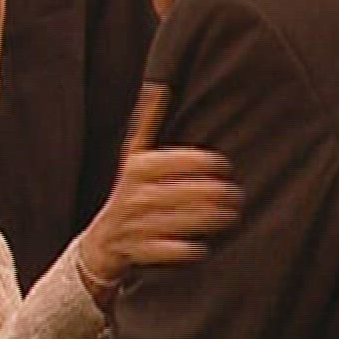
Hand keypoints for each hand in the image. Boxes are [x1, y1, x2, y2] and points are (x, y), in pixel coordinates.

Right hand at [80, 82, 239, 289]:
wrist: (103, 241)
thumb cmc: (130, 192)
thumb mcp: (133, 157)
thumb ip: (147, 124)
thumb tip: (158, 87)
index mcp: (136, 168)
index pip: (179, 161)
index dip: (207, 163)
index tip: (224, 167)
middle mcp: (135, 195)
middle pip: (187, 192)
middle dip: (218, 194)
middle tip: (236, 195)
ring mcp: (138, 225)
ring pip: (185, 221)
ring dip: (213, 219)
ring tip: (231, 214)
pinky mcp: (143, 251)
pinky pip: (176, 250)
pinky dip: (192, 248)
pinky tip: (204, 243)